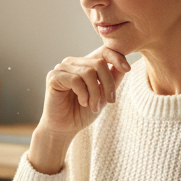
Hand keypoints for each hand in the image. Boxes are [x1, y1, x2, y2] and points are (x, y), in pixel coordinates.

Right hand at [27, 47, 130, 173]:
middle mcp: (72, 62)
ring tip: (94, 106)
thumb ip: (112, 80)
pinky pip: (75, 80)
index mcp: (84, 64)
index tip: (128, 69)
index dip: (117, 57)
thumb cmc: (82, 112)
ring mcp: (61, 68)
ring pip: (88, 72)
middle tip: (110, 101)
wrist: (65, 128)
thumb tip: (124, 65)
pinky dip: (83, 94)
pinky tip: (83, 103)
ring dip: (95, 93)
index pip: (103, 51)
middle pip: (99, 63)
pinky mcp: (53, 77)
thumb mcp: (103, 95)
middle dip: (108, 84)